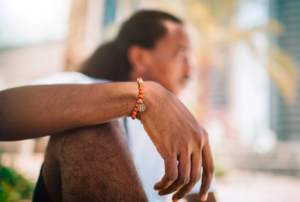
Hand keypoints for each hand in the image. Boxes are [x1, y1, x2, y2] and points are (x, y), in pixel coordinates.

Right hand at [138, 81, 213, 200]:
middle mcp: (197, 142)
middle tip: (175, 199)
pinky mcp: (169, 148)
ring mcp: (184, 145)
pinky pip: (170, 175)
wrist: (151, 99)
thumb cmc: (165, 110)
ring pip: (183, 179)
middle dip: (186, 193)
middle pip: (196, 177)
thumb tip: (188, 158)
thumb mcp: (185, 123)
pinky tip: (157, 185)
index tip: (201, 198)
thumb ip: (191, 139)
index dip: (206, 186)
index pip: (210, 168)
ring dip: (172, 190)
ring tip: (161, 191)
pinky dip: (164, 184)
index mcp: (203, 136)